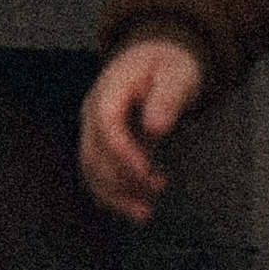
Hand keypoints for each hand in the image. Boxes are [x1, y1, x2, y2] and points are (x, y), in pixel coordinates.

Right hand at [78, 36, 204, 222]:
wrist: (156, 57)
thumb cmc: (168, 65)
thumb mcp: (177, 74)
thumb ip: (168, 98)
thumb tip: (156, 126)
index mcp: (111, 88)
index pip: (107, 124)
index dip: (122, 152)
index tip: (146, 173)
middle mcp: (94, 110)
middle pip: (93, 152)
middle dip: (120, 181)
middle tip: (152, 198)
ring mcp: (93, 128)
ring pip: (91, 168)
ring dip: (115, 194)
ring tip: (145, 212)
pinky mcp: (100, 143)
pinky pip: (97, 173)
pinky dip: (113, 193)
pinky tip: (135, 206)